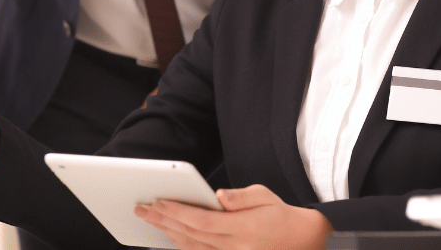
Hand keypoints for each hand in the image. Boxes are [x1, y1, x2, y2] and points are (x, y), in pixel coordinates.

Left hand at [134, 184, 332, 249]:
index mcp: (243, 229)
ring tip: (148, 218)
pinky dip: (181, 243)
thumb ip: (241, 197)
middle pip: (190, 234)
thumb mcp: (265, 195)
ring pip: (191, 246)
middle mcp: (234, 247)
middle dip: (163, 220)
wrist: (299, 240)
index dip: (177, 212)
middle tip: (141, 208)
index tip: (158, 201)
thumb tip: (220, 195)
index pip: (202, 221)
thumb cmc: (279, 214)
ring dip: (167, 232)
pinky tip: (168, 232)